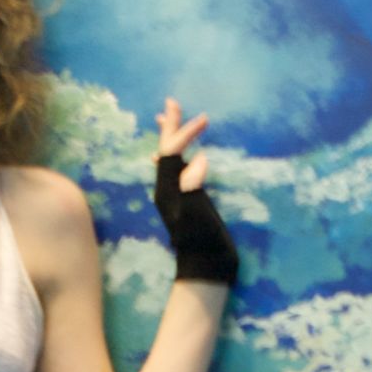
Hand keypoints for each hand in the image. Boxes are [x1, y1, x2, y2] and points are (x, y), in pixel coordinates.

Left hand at [153, 95, 236, 290]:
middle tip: (171, 102)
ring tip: (166, 118)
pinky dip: (175, 156)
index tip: (205, 119)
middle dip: (169, 126)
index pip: (172, 152)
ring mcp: (175, 196)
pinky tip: (176, 156)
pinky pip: (175, 171)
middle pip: (165, 151)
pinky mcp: (185, 201)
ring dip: (169, 137)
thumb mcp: (199, 216)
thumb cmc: (204, 244)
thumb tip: (200, 159)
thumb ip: (195, 188)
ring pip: (168, 159)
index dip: (185, 133)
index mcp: (169, 189)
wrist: (205, 269)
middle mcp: (168, 189)